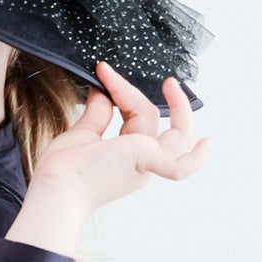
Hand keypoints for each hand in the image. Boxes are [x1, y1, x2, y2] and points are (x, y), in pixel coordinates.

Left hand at [27, 62, 211, 216]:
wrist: (55, 189)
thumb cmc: (63, 172)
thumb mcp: (82, 134)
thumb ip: (96, 114)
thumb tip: (102, 90)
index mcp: (128, 158)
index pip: (139, 119)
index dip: (124, 93)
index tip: (104, 72)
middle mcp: (142, 163)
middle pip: (159, 122)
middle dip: (165, 101)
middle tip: (168, 80)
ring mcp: (146, 164)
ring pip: (174, 133)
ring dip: (176, 106)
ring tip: (170, 83)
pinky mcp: (146, 163)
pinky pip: (180, 166)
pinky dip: (195, 159)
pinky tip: (206, 146)